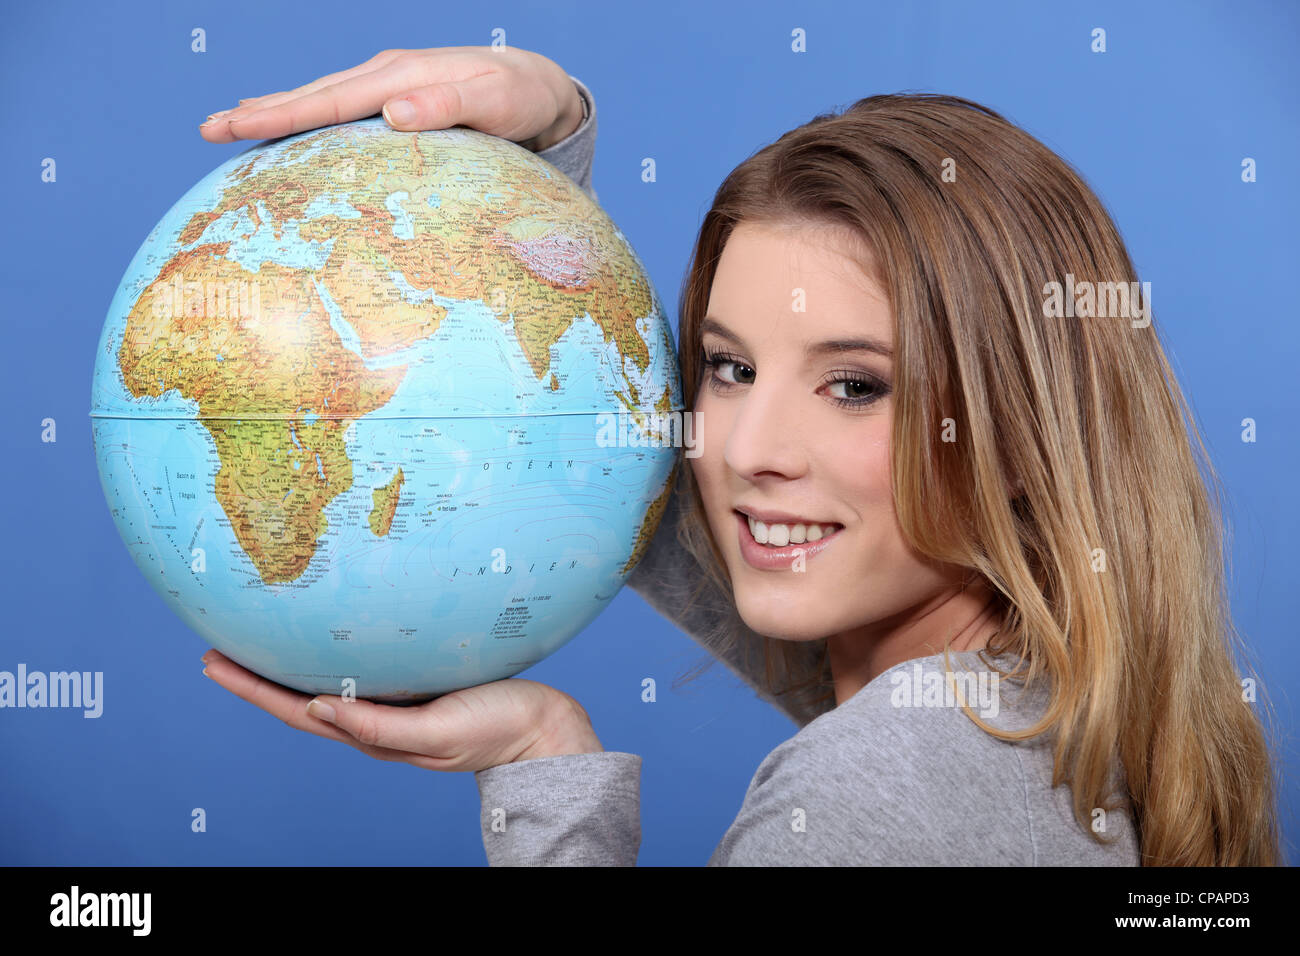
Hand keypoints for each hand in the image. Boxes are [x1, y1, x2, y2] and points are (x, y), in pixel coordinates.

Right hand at [198, 46, 583, 150]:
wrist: (536, 86)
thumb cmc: (519, 97)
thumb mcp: (494, 101)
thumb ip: (448, 105)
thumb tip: (395, 112)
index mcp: (400, 76)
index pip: (330, 99)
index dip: (282, 114)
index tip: (238, 125)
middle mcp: (386, 75)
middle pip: (311, 95)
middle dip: (258, 112)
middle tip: (208, 129)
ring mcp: (386, 85)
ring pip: (318, 100)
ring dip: (272, 112)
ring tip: (226, 125)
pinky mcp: (392, 99)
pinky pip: (336, 109)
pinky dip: (302, 115)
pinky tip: (281, 123)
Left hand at [199, 649, 602, 771]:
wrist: (546, 731)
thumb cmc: (497, 731)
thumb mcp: (436, 734)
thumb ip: (378, 728)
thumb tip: (318, 710)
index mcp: (374, 735)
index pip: (297, 710)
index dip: (253, 689)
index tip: (214, 663)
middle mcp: (376, 721)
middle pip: (301, 698)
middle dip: (257, 676)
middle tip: (217, 649)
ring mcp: (396, 706)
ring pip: (328, 685)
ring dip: (289, 667)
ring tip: (260, 643)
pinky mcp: (418, 688)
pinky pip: (362, 673)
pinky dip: (333, 660)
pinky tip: (331, 643)